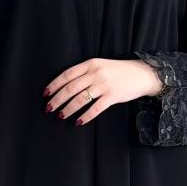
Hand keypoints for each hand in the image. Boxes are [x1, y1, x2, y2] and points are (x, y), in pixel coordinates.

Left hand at [42, 57, 164, 124]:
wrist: (141, 74)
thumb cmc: (118, 71)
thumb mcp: (100, 65)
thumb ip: (84, 73)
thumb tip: (66, 86)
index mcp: (90, 64)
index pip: (67, 75)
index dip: (54, 85)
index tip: (45, 94)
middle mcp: (95, 73)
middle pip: (70, 88)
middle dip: (57, 100)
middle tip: (49, 108)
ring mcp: (104, 85)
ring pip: (80, 99)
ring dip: (68, 109)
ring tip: (61, 116)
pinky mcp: (112, 96)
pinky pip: (95, 109)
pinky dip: (85, 116)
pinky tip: (78, 121)